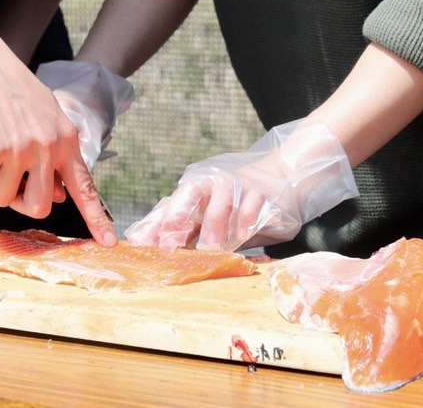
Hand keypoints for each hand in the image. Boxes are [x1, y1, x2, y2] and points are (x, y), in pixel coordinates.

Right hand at [0, 24, 115, 244]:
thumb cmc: (12, 92)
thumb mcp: (45, 119)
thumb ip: (54, 156)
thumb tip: (57, 197)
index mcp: (66, 141)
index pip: (85, 187)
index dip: (96, 219)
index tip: (109, 244)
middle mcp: (48, 147)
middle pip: (37, 209)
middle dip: (19, 202)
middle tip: (9, 178)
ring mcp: (20, 149)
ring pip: (2, 198)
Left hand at [123, 121, 357, 251]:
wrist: (282, 173)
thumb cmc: (237, 200)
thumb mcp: (208, 212)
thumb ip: (181, 227)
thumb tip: (140, 241)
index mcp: (194, 188)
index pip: (169, 206)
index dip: (154, 226)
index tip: (141, 246)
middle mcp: (212, 182)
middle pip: (189, 195)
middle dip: (177, 220)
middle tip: (169, 245)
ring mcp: (237, 185)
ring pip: (220, 203)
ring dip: (214, 226)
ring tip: (210, 248)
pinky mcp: (261, 193)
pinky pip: (250, 208)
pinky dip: (245, 222)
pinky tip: (243, 235)